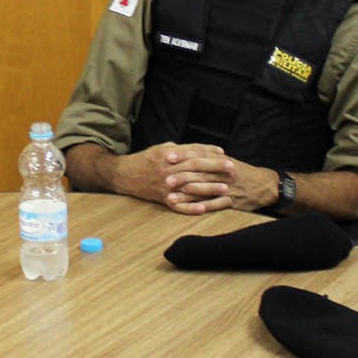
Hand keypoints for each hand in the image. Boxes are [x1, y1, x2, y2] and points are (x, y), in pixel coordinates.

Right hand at [111, 142, 239, 213]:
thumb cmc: (146, 160)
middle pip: (195, 168)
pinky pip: (179, 206)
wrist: (124, 175)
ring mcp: (165, 186)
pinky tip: (206, 209)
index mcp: (167, 155)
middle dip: (215, 168)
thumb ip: (181, 149)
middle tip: (232, 169)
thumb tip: (201, 150)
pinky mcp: (162, 199)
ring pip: (191, 187)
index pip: (193, 153)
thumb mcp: (162, 148)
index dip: (209, 153)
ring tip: (226, 189)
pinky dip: (192, 208)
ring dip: (210, 188)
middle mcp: (167, 170)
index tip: (224, 154)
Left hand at [166, 157, 278, 214]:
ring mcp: (227, 188)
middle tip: (165, 178)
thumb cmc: (242, 172)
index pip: (199, 156)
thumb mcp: (227, 160)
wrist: (265, 185)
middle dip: (181, 176)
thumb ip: (209, 156)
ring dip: (186, 193)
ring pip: (204, 190)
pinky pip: (213, 205)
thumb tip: (187, 151)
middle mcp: (224, 173)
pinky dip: (199, 207)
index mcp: (222, 160)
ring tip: (170, 196)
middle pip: (199, 173)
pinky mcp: (231, 202)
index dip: (183, 156)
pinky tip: (188, 209)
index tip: (168, 156)